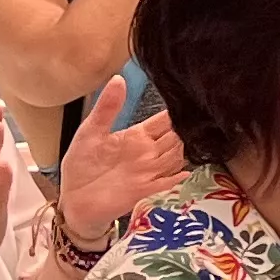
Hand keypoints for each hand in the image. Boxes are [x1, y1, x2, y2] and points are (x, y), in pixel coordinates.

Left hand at [56, 79, 185, 241]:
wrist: (74, 200)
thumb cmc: (82, 165)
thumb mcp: (90, 131)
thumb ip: (107, 108)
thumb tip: (118, 78)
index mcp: (138, 136)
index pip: (166, 121)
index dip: (178, 112)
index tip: (193, 98)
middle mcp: (149, 153)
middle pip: (177, 138)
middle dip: (189, 129)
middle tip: (205, 116)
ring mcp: (149, 172)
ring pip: (177, 157)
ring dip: (186, 149)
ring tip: (199, 137)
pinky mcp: (144, 189)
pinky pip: (165, 182)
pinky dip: (175, 177)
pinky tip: (183, 171)